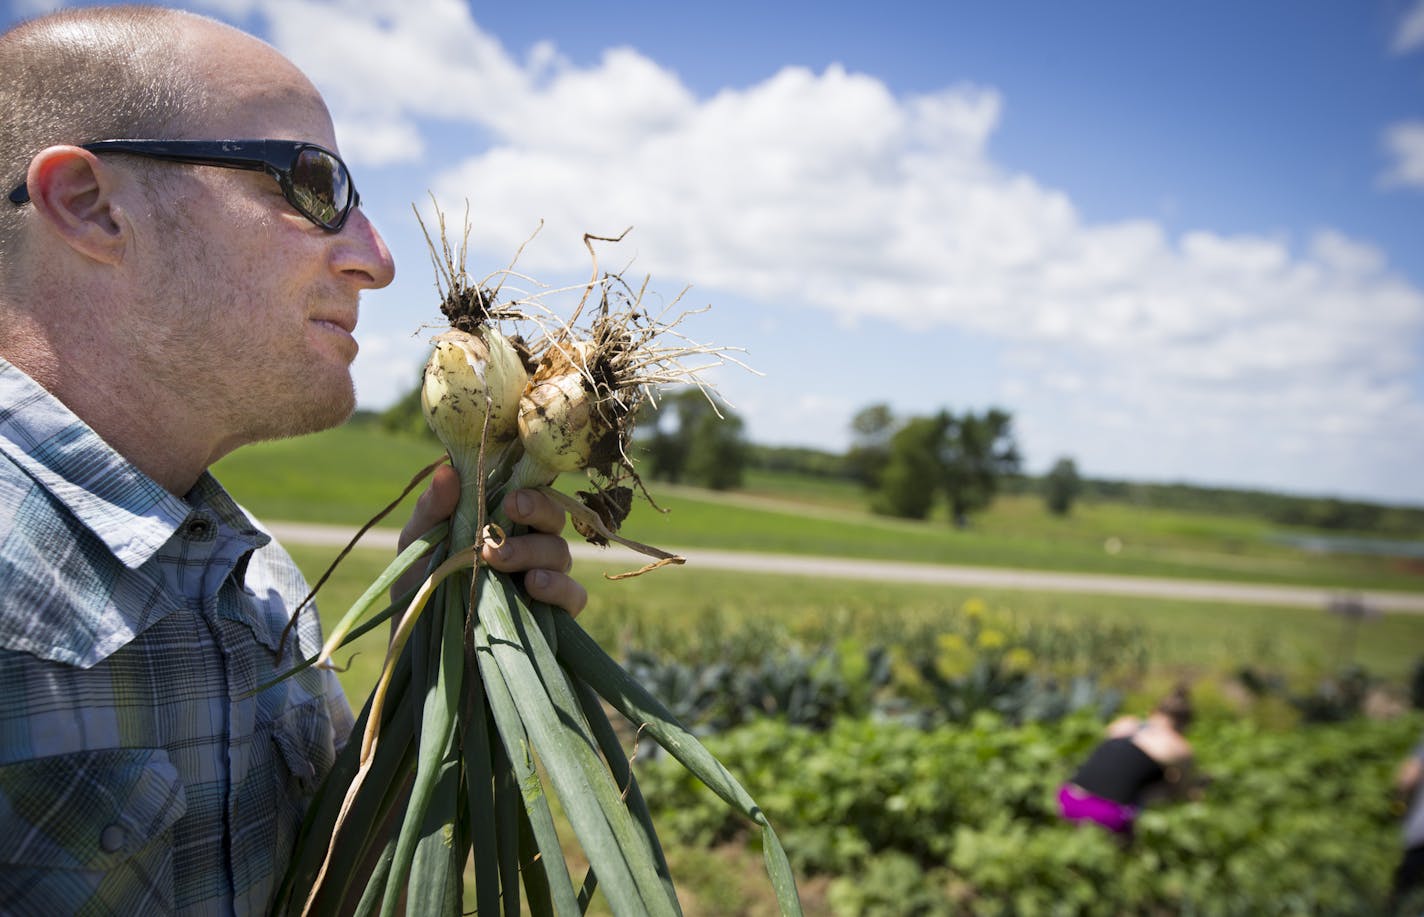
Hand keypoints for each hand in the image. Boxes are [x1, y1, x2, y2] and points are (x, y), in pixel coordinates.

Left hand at [396, 464, 588, 616]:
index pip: (532, 495)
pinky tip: (533, 586)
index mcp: (505, 521)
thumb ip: (433, 508)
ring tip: (499, 561)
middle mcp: (530, 545)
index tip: (510, 500)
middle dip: (535, 516)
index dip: (530, 493)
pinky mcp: (553, 613)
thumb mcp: (419, 542)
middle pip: (553, 519)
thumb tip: (447, 470)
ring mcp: (544, 577)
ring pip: (560, 553)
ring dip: (533, 552)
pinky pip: (574, 595)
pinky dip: (560, 588)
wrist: (417, 640)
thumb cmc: (420, 581)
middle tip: (500, 527)